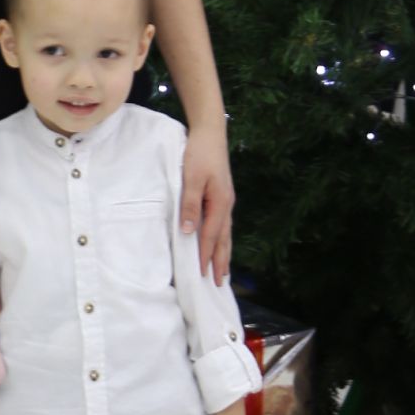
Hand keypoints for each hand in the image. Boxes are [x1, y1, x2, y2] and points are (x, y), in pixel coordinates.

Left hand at [181, 123, 235, 282]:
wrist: (210, 131)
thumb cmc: (200, 153)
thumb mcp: (192, 178)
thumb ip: (190, 205)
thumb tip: (188, 232)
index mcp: (220, 202)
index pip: (211, 236)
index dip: (206, 256)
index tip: (202, 275)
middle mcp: (226, 204)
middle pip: (224, 239)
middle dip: (221, 261)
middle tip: (219, 283)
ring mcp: (226, 200)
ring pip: (225, 232)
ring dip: (223, 252)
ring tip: (222, 270)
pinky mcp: (222, 195)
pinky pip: (222, 223)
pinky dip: (221, 238)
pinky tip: (218, 242)